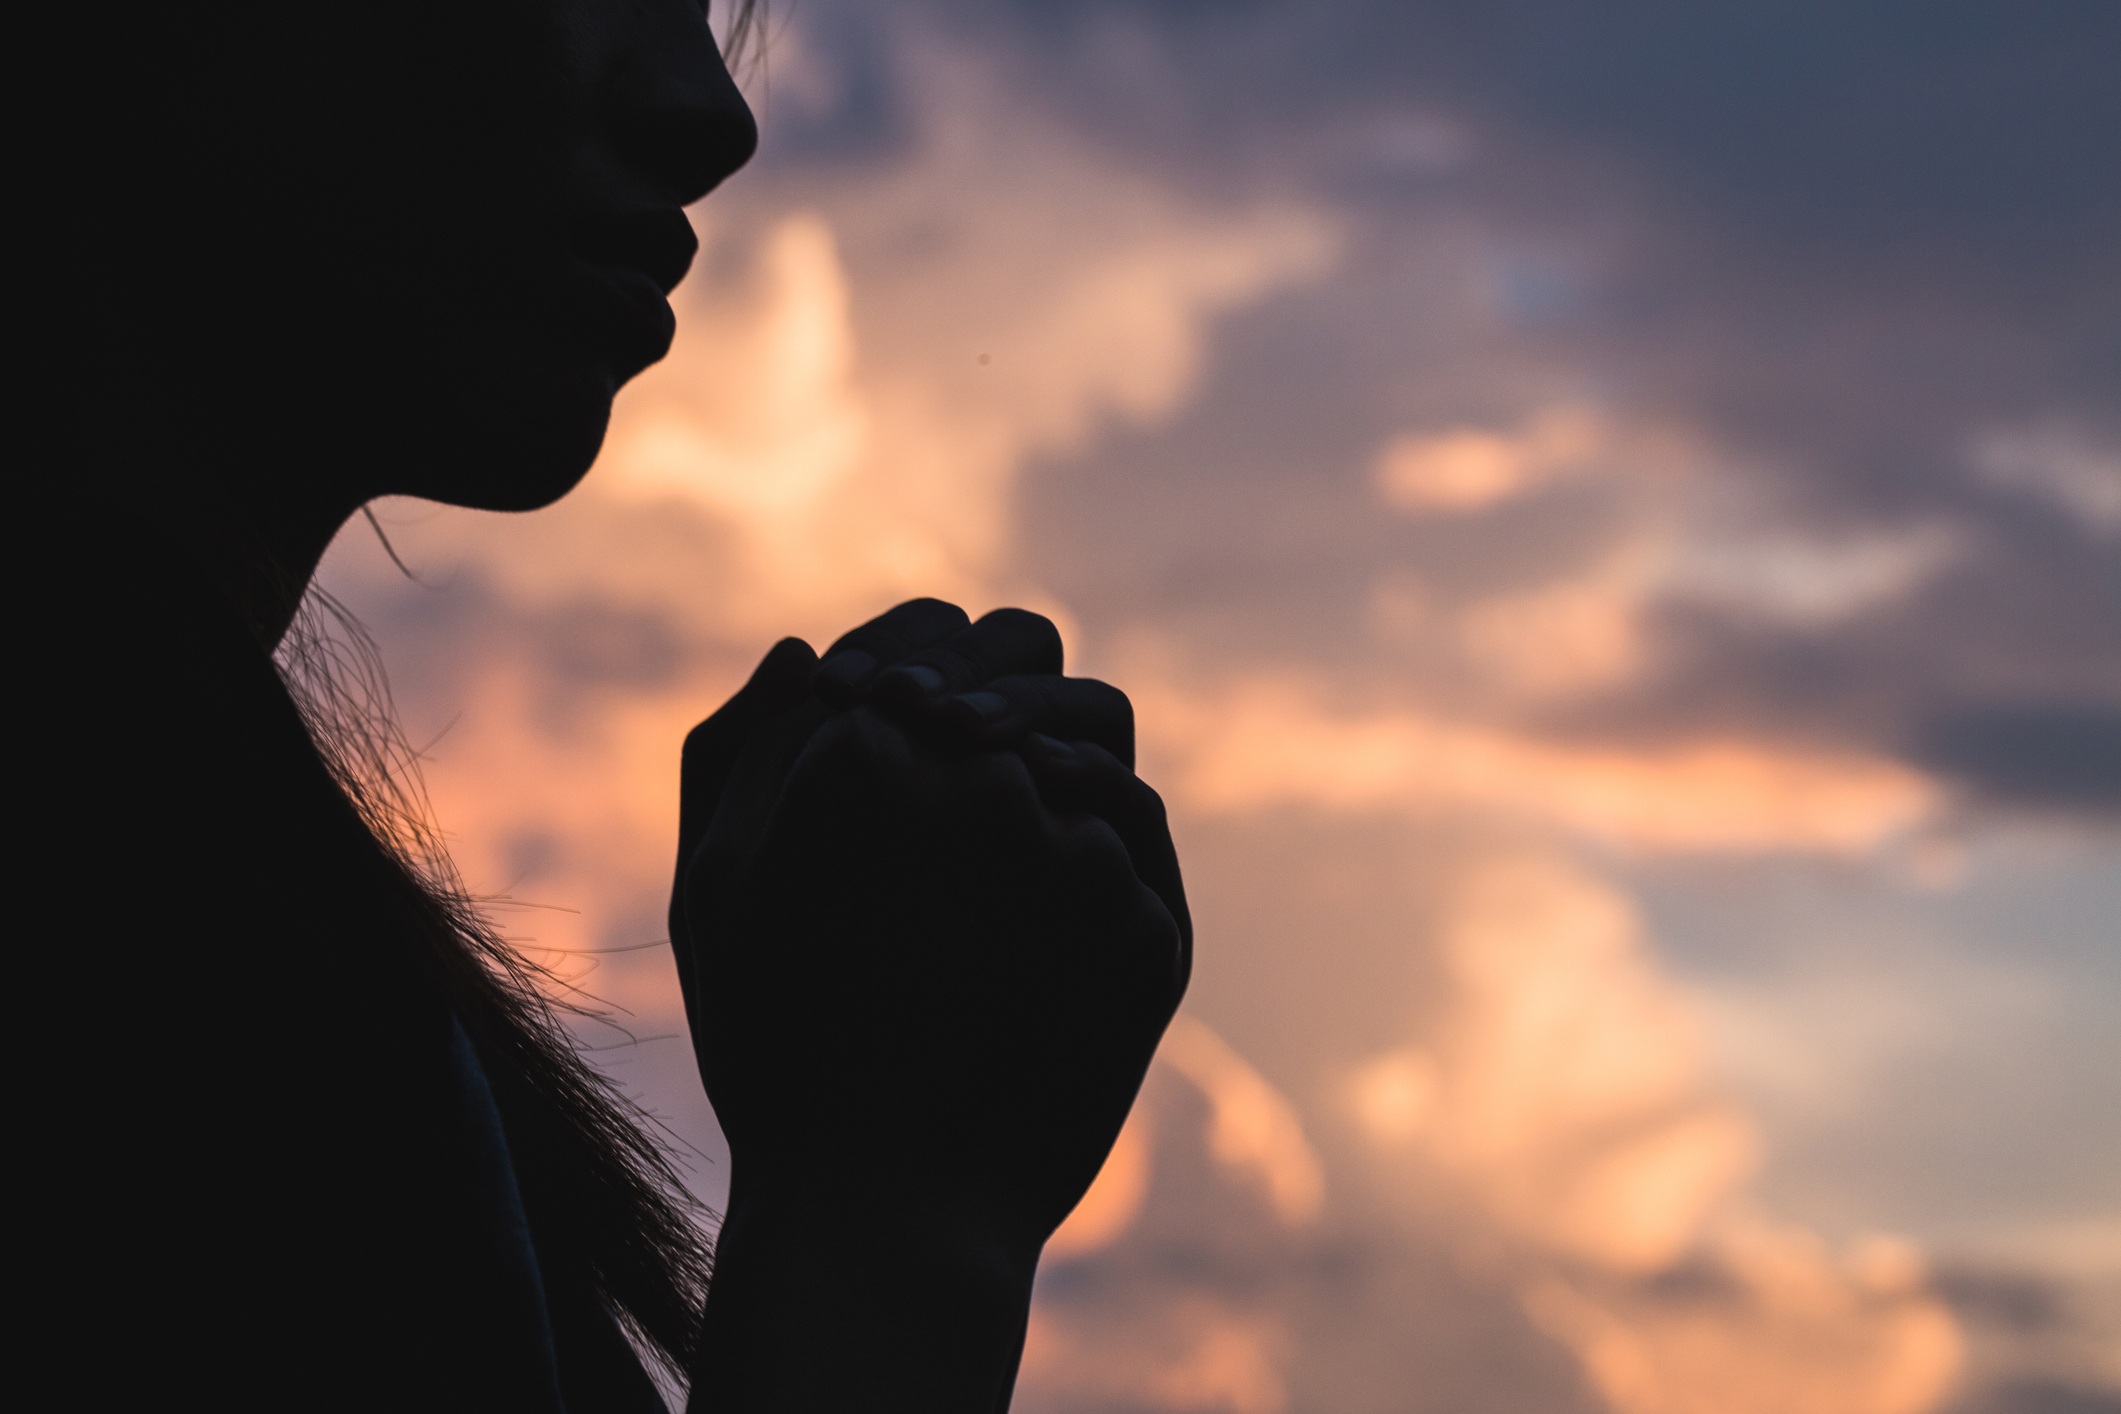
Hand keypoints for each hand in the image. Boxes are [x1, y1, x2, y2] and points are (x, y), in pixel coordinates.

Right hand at [671, 601, 1188, 1248]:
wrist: (885, 1217)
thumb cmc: (775, 1054)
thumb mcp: (714, 896)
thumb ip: (741, 752)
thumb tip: (808, 649)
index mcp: (862, 751)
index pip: (927, 637)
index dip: (922, 666)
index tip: (911, 716)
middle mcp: (983, 782)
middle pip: (1026, 666)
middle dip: (999, 698)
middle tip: (971, 759)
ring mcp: (1077, 855)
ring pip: (1096, 750)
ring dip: (1055, 771)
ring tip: (1001, 855)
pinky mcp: (1151, 930)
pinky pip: (1136, 852)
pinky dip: (1096, 863)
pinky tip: (1042, 927)